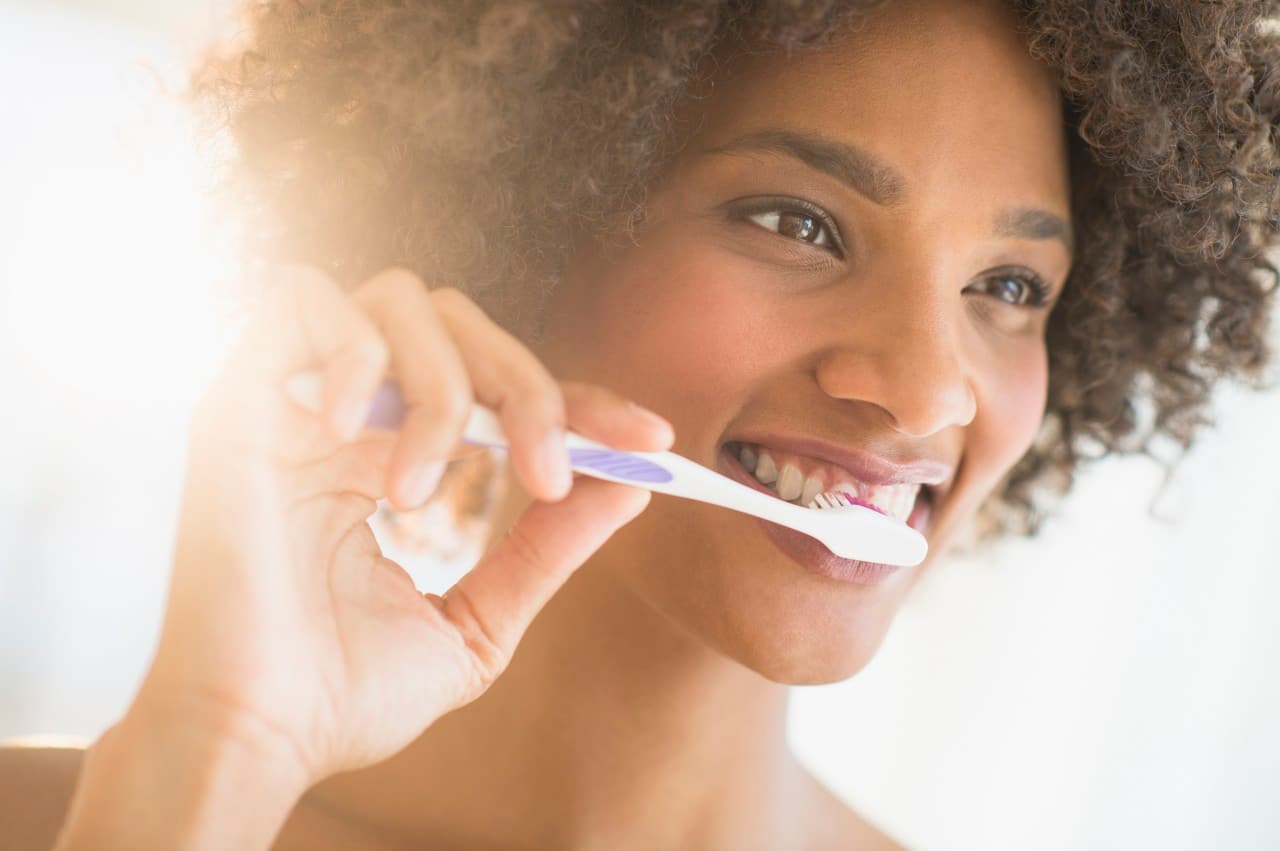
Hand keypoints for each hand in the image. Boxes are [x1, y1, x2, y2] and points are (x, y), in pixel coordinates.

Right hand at [137, 265, 672, 787]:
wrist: (255, 739)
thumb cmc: (344, 693)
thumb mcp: (477, 620)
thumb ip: (546, 550)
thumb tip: (630, 487)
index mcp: (391, 457)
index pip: (501, 389)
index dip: (579, 400)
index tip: (651, 441)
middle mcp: (346, 415)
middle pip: (459, 323)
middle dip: (526, 388)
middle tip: (546, 475)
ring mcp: (292, 399)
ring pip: (395, 300)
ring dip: (438, 386)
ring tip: (415, 493)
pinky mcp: (236, 395)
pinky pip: (297, 298)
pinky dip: (348, 352)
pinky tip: (347, 435)